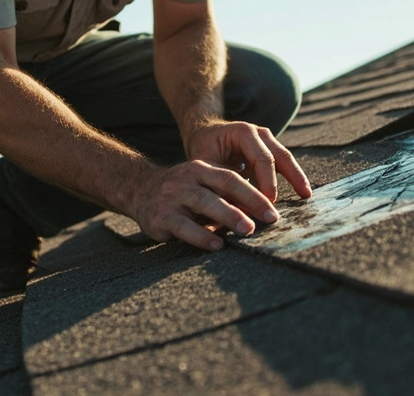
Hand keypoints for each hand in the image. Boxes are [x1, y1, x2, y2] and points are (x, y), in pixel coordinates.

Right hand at [129, 159, 281, 250]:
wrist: (139, 191)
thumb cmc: (182, 193)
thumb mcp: (202, 186)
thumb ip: (226, 195)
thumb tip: (262, 212)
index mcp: (203, 168)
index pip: (233, 177)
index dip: (256, 192)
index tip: (274, 211)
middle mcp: (189, 177)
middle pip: (224, 184)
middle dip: (250, 201)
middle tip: (270, 218)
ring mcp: (174, 196)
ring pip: (205, 202)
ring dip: (229, 215)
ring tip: (248, 230)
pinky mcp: (161, 216)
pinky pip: (184, 227)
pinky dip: (202, 236)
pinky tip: (218, 245)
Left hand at [185, 120, 311, 202]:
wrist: (205, 135)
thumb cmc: (204, 150)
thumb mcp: (206, 166)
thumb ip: (222, 184)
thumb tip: (240, 210)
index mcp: (242, 132)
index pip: (261, 158)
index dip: (268, 181)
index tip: (269, 202)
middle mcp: (258, 133)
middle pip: (280, 155)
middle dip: (291, 177)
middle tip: (300, 199)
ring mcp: (266, 139)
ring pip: (285, 158)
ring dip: (297, 177)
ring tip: (307, 195)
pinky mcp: (270, 149)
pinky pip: (283, 163)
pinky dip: (292, 177)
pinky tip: (301, 192)